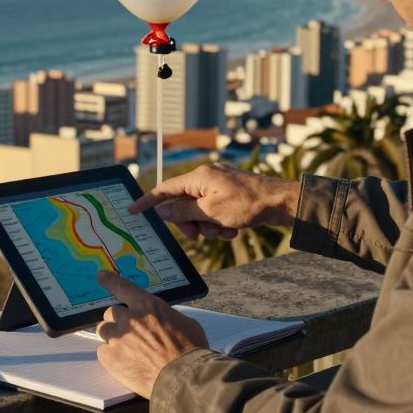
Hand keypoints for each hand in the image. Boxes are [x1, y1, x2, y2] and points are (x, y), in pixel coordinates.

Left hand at [93, 270, 207, 397]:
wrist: (184, 378)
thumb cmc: (190, 351)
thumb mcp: (184, 323)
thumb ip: (165, 316)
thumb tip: (162, 319)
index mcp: (148, 305)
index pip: (123, 287)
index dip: (110, 280)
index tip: (101, 276)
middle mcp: (130, 318)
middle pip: (111, 312)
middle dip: (118, 320)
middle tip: (129, 332)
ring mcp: (118, 338)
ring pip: (104, 331)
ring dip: (113, 337)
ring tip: (128, 350)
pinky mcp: (111, 358)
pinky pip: (103, 352)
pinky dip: (111, 356)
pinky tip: (125, 363)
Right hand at [128, 163, 299, 239]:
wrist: (280, 202)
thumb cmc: (248, 204)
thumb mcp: (211, 212)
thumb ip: (183, 212)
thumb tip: (162, 211)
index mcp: (199, 177)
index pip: (165, 189)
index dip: (148, 201)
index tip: (132, 209)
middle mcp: (206, 178)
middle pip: (183, 204)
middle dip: (191, 222)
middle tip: (200, 235)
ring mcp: (218, 185)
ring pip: (200, 211)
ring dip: (209, 226)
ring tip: (226, 230)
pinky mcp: (229, 194)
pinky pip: (214, 212)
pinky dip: (220, 223)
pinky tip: (233, 228)